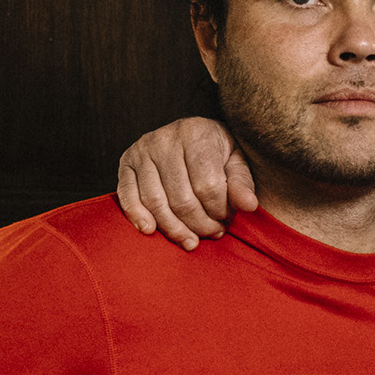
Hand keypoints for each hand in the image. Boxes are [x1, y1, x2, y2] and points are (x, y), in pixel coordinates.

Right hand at [115, 117, 252, 248]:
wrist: (192, 134)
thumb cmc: (217, 152)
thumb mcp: (236, 162)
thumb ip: (242, 184)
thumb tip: (249, 205)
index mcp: (196, 133)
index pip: (208, 186)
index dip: (219, 211)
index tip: (227, 219)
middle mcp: (165, 139)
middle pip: (181, 198)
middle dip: (200, 224)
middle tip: (212, 233)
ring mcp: (142, 150)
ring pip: (155, 201)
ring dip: (174, 229)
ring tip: (191, 240)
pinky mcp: (126, 163)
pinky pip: (127, 195)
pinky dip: (136, 216)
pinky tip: (150, 230)